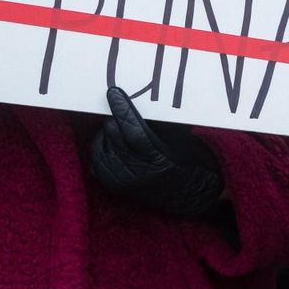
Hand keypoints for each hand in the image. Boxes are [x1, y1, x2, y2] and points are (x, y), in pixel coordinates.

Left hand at [90, 87, 223, 217]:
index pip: (134, 132)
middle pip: (114, 137)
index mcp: (162, 161)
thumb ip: (159, 123)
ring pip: (101, 149)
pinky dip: (101, 149)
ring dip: (105, 134)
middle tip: (116, 104)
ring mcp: (125, 183)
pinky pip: (97, 164)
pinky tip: (109, 142)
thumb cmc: (191, 161)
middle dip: (114, 118)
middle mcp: (140, 175)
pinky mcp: (115, 188)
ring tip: (115, 124)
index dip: (122, 109)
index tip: (113, 92)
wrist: (191, 195)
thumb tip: (139, 98)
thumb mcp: (182, 139)